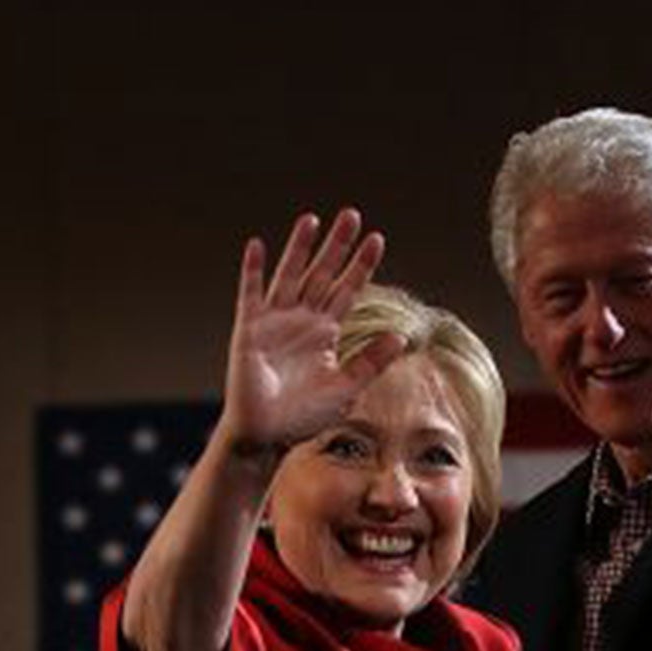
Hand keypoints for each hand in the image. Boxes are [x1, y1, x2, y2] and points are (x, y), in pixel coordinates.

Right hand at [217, 208, 399, 454]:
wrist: (268, 434)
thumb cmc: (305, 415)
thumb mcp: (347, 387)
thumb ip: (372, 361)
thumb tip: (402, 336)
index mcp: (327, 331)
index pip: (347, 290)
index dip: (361, 265)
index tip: (378, 239)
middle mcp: (302, 319)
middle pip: (322, 273)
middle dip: (337, 246)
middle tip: (352, 215)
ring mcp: (275, 321)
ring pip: (291, 275)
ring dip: (300, 248)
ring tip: (313, 220)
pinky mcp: (249, 329)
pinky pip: (251, 294)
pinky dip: (252, 271)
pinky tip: (257, 245)